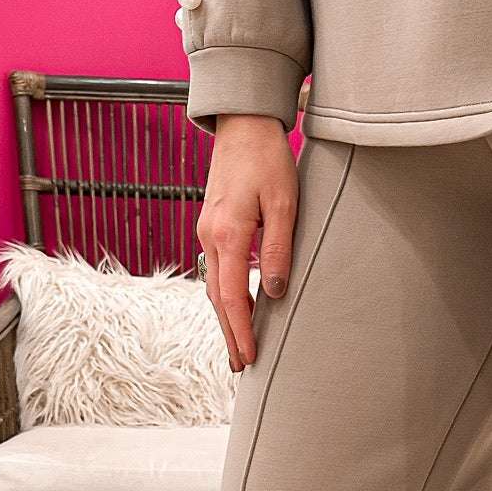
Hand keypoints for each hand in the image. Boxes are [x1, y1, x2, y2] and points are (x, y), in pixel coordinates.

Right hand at [197, 114, 298, 370]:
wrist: (243, 125)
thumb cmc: (268, 159)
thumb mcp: (284, 204)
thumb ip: (278, 249)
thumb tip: (274, 292)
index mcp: (228, 235)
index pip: (232, 297)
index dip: (241, 331)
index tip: (250, 358)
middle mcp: (210, 237)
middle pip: (217, 299)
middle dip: (229, 334)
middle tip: (240, 366)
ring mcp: (207, 231)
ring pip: (213, 286)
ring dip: (225, 318)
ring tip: (237, 344)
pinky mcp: (212, 224)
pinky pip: (215, 269)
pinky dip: (224, 295)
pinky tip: (234, 305)